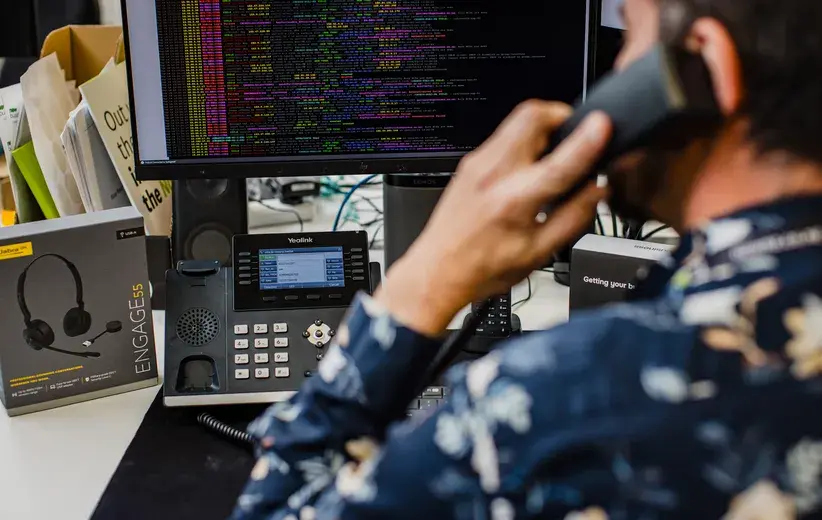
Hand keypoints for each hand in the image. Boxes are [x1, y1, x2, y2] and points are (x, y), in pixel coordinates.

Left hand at [376, 101, 611, 334]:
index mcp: (514, 202)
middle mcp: (493, 175)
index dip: (587, 141)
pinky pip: (503, 136)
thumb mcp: (538, 253)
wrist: (438, 271)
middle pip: (532, 116)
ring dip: (542, 127)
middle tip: (574, 136)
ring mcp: (478, 164)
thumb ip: (573, 217)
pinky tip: (529, 167)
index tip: (603, 125)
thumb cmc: (482, 268)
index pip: (558, 163)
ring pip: (516, 120)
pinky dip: (524, 140)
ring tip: (553, 154)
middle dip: (561, 117)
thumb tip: (598, 190)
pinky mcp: (469, 163)